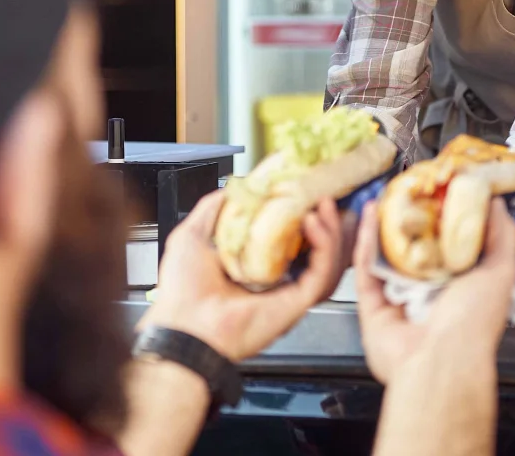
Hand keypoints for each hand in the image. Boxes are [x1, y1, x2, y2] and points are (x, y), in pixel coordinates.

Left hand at [138, 190, 342, 362]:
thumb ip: (211, 210)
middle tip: (324, 198)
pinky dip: (325, 247)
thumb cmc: (183, 291)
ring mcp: (288, 292)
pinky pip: (321, 274)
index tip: (304, 191)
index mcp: (253, 267)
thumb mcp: (191, 236)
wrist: (185, 325)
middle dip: (326, 222)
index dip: (300, 215)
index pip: (289, 239)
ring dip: (331, 232)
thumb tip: (231, 189)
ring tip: (324, 206)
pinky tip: (315, 224)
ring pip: (325, 261)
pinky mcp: (297, 303)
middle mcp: (275, 280)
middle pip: (315, 249)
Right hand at [353, 199, 514, 385]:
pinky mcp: (373, 305)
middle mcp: (430, 293)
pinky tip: (370, 214)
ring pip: (387, 255)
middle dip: (411, 219)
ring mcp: (399, 299)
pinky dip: (365, 241)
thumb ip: (501, 234)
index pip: (452, 246)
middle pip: (416, 248)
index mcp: (463, 286)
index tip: (440, 188)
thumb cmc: (474, 322)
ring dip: (385, 225)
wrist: (441, 360)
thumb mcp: (501, 270)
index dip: (445, 217)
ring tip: (386, 194)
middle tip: (409, 188)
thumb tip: (494, 201)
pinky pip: (365, 269)